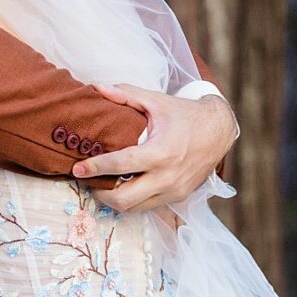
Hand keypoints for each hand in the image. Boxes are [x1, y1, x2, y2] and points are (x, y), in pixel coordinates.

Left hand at [70, 82, 234, 214]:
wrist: (219, 130)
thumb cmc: (184, 114)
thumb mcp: (156, 100)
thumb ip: (125, 94)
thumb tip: (96, 87)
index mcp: (160, 153)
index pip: (120, 166)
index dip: (94, 168)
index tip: (77, 168)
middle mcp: (168, 177)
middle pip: (124, 199)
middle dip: (100, 192)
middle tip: (87, 180)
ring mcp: (174, 191)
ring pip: (135, 208)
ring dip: (114, 199)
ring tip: (101, 184)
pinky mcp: (179, 197)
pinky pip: (148, 207)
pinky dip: (132, 200)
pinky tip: (122, 187)